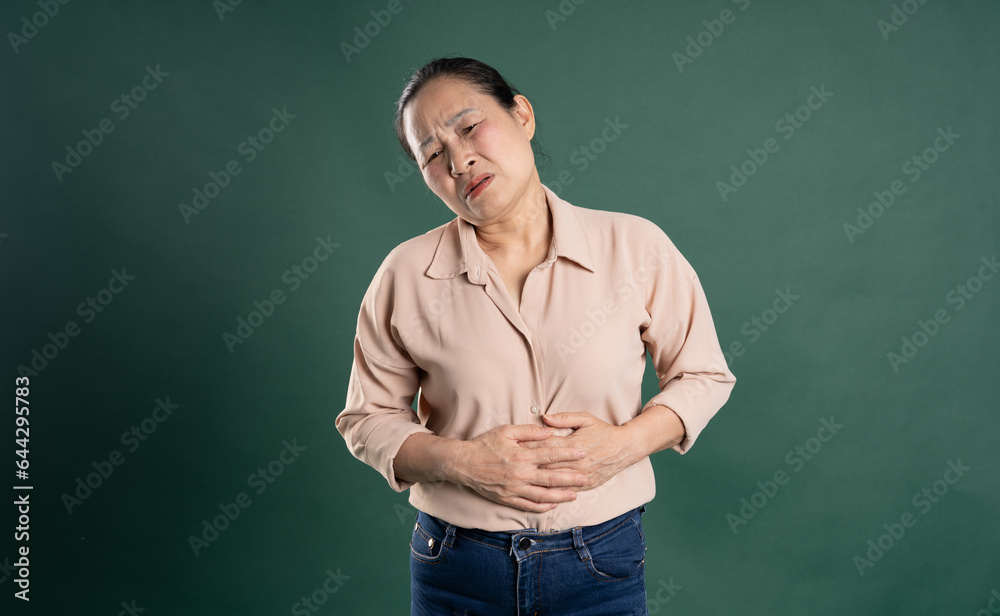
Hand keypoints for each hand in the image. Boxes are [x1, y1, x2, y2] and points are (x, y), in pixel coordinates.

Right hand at [451, 424, 589, 512]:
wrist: (464, 463)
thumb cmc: (485, 445)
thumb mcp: (506, 431)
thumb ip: (529, 431)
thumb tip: (549, 432)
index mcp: (521, 455)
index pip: (551, 454)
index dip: (569, 454)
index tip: (582, 453)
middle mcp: (520, 474)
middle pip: (551, 477)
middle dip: (571, 478)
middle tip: (585, 477)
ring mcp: (514, 489)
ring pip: (543, 495)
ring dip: (561, 495)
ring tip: (575, 494)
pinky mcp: (508, 499)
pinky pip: (528, 505)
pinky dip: (542, 507)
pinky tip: (553, 505)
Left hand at [522, 412, 644, 490]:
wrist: (624, 448)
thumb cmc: (603, 431)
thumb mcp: (586, 419)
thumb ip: (564, 417)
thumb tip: (545, 417)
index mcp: (573, 443)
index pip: (545, 445)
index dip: (528, 446)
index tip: (513, 446)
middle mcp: (575, 461)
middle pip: (546, 464)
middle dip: (528, 464)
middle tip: (510, 465)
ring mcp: (581, 475)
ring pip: (554, 480)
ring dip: (537, 480)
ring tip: (519, 479)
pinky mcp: (586, 484)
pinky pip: (566, 490)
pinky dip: (552, 492)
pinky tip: (539, 493)